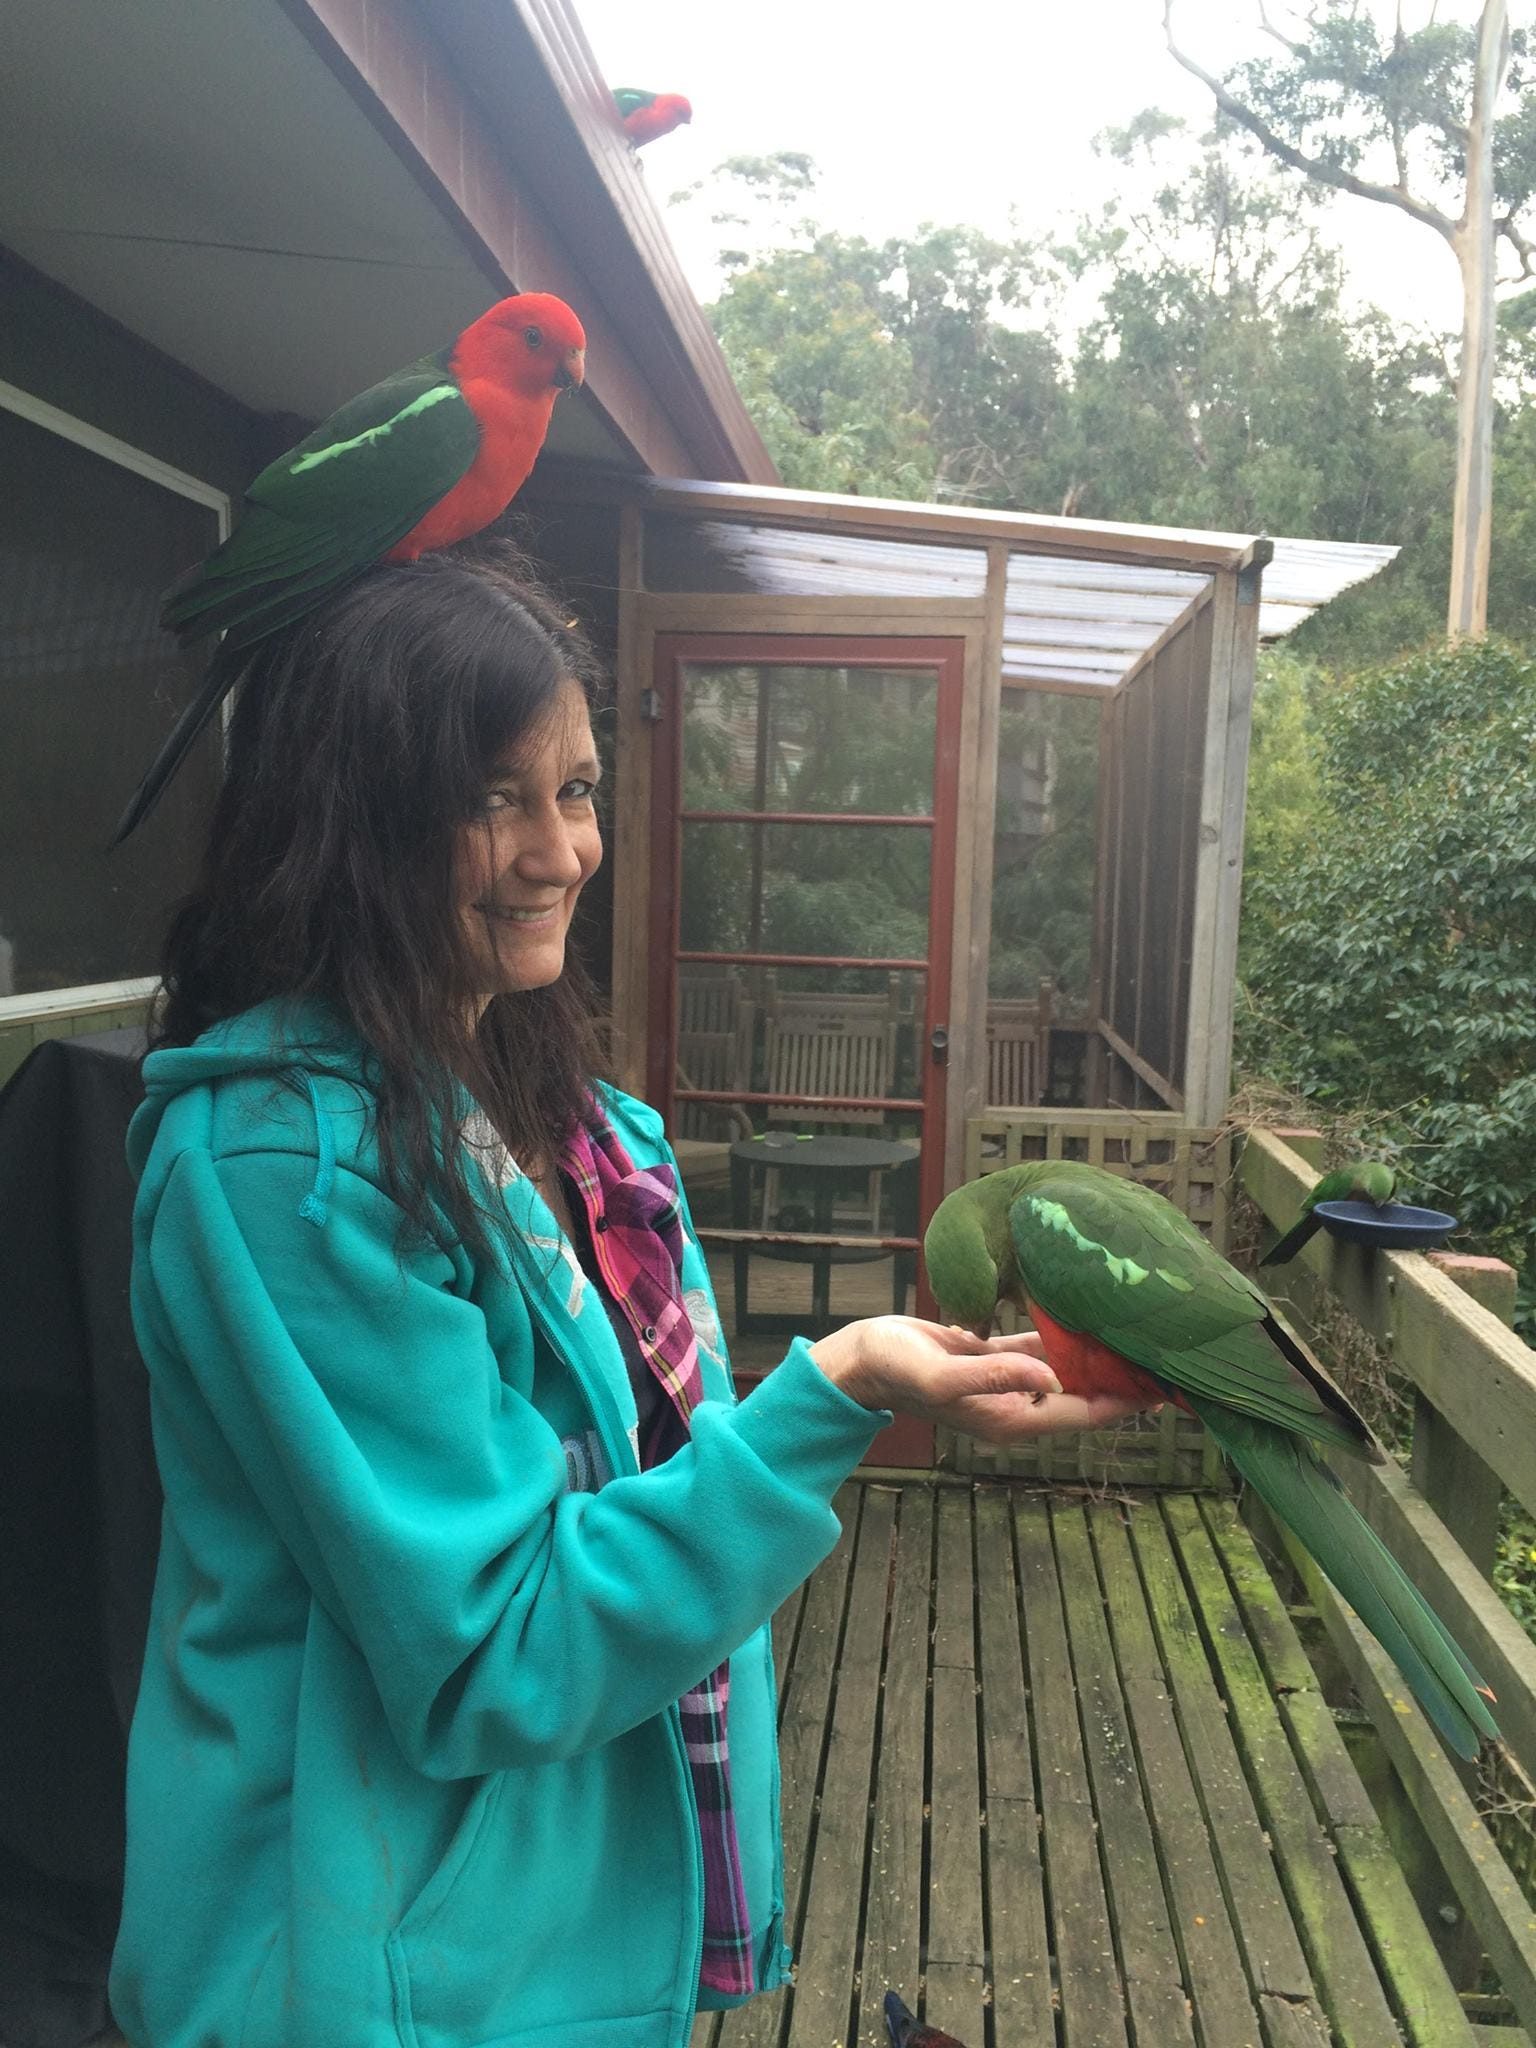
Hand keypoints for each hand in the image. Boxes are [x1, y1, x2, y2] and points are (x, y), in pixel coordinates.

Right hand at [808, 1317, 1152, 1445]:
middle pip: (1087, 1394)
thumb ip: (998, 1376)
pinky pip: (1041, 1348)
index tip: (1168, 1382)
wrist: (862, 1358)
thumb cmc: (898, 1370)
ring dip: (1099, 1354)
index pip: (1086, 1412)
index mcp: (1012, 1418)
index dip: (1128, 1399)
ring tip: (1142, 1332)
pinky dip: (1066, 1335)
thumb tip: (1054, 1379)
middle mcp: (1018, 1404)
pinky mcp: (994, 1357)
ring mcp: (1008, 1382)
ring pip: (1069, 1369)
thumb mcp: (945, 1376)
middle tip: (1170, 1348)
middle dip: (1124, 1376)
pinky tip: (1092, 1317)